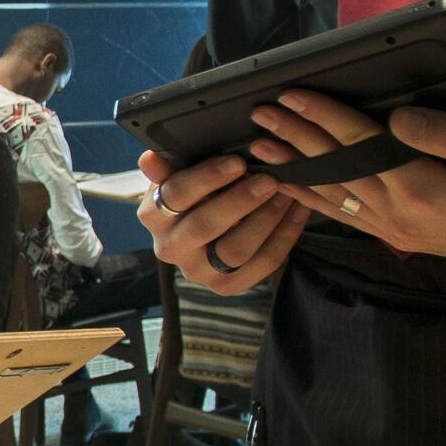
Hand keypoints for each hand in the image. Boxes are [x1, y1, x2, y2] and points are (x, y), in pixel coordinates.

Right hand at [139, 149, 304, 294]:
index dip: (207, 178)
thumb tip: (149, 159)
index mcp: (154, 217)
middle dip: (241, 201)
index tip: (237, 162)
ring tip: (285, 193)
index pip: (176, 195)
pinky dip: (284, 236)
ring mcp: (199, 272)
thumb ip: (167, 169)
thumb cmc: (191, 200)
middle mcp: (171, 248)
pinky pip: (261, 264)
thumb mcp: (175, 180)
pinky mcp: (227, 286)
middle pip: (205, 225)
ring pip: (235, 250)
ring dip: (265, 220)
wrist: (199, 240)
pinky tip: (297, 210)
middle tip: (268, 180)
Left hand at [242, 90, 445, 272]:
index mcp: (421, 189)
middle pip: (337, 167)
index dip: (322, 114)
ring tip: (260, 149)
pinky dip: (317, 201)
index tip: (290, 93)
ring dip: (296, 169)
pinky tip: (295, 189)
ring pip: (335, 195)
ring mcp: (397, 231)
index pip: (359, 142)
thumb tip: (397, 118)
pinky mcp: (402, 237)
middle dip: (296, 137)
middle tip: (259, 115)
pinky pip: (349, 217)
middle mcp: (400, 215)